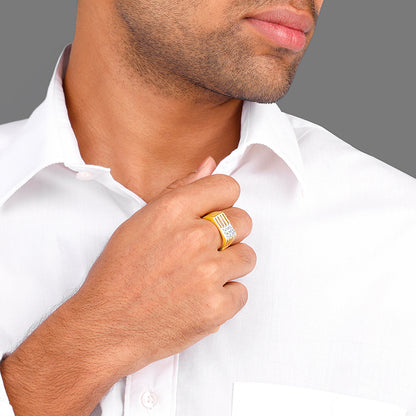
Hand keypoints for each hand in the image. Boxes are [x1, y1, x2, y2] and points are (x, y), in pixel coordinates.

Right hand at [1, 156, 255, 415]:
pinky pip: (242, 291)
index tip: (212, 215)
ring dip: (229, 267)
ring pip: (248, 256)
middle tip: (203, 251)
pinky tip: (199, 300)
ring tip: (200, 277)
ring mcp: (208, 273)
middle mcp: (194, 237)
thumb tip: (210, 163)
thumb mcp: (140, 222)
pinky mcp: (216, 307)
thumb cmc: (119, 273)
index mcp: (173, 210)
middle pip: (244, 220)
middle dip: (229, 234)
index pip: (228, 186)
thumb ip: (179, 189)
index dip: (222, 201)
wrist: (106, 327)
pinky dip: (225, 298)